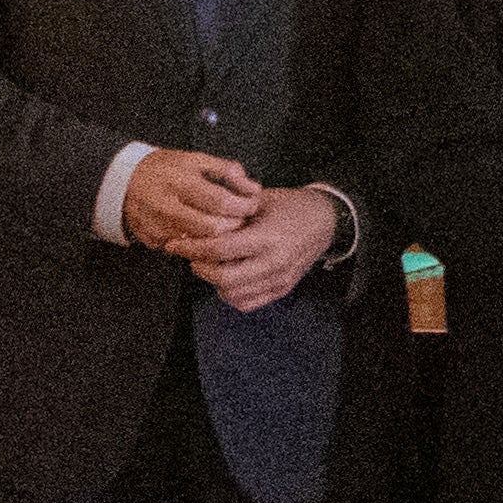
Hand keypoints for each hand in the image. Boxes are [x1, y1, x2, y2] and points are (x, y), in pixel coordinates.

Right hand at [122, 148, 263, 260]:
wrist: (123, 181)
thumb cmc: (164, 169)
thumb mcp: (194, 159)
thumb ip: (226, 170)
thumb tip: (252, 187)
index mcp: (179, 182)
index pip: (220, 201)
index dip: (242, 206)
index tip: (251, 205)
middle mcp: (167, 207)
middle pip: (212, 228)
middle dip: (234, 226)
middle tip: (241, 219)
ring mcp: (158, 227)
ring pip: (200, 244)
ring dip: (219, 238)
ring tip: (225, 226)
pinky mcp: (153, 241)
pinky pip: (185, 248)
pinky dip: (199, 243)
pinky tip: (203, 232)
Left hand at [191, 180, 343, 314]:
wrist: (326, 221)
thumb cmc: (291, 205)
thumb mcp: (261, 199)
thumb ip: (231, 210)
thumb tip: (194, 220)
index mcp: (268, 237)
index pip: (221, 249)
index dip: (193, 248)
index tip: (177, 243)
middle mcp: (275, 263)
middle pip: (224, 278)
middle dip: (200, 267)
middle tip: (191, 256)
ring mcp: (279, 280)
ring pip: (233, 294)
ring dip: (213, 282)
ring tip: (208, 265)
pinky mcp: (282, 289)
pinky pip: (247, 303)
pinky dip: (230, 294)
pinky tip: (226, 278)